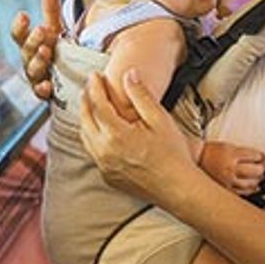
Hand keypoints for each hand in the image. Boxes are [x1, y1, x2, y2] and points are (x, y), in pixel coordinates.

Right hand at [10, 0, 62, 98]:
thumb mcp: (56, 31)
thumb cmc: (59, 52)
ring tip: (46, 52)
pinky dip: (43, 88)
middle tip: (42, 30)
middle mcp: (30, 60)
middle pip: (26, 50)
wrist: (72, 78)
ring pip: (32, 70)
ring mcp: (37, 77)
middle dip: (32, 40)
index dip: (19, 26)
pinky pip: (40, 92)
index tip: (24, 15)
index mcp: (30, 44)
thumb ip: (51, 11)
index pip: (19, 34)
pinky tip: (48, 84)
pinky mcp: (46, 93)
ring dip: (37, 61)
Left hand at [80, 69, 203, 207]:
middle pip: (85, 120)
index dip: (95, 87)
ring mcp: (105, 166)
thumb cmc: (173, 155)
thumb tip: (129, 74)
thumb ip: (141, 95)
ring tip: (91, 105)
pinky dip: (92, 137)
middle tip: (90, 87)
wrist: (179, 189)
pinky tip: (99, 131)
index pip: (97, 104)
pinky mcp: (108, 177)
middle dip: (86, 100)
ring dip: (86, 119)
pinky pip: (93, 153)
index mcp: (116, 135)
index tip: (95, 76)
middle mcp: (105, 151)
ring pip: (85, 137)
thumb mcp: (160, 119)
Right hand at [198, 141, 264, 195]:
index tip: (262, 158)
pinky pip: (243, 192)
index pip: (255, 156)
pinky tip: (252, 186)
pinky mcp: (226, 189)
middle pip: (256, 170)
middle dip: (262, 168)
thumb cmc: (212, 152)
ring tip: (257, 176)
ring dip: (257, 179)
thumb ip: (244, 153)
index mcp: (231, 154)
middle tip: (262, 167)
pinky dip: (251, 189)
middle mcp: (230, 168)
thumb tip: (260, 159)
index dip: (262, 157)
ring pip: (251, 183)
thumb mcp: (228, 146)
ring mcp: (228, 180)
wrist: (197, 159)